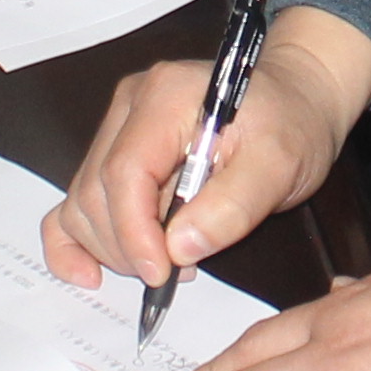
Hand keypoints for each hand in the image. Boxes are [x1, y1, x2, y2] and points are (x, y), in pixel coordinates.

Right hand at [47, 5, 370, 292]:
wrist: (294, 101)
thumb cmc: (291, 124)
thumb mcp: (280, 163)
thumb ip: (233, 204)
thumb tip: (178, 248)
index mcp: (165, 96)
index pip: (125, 172)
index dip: (135, 232)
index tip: (162, 273)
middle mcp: (130, 106)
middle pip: (97, 192)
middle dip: (128, 247)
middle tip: (177, 274)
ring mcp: (117, 128)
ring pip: (83, 202)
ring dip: (115, 247)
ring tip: (170, 263)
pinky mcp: (115, 153)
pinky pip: (78, 199)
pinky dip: (75, 239)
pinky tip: (88, 273)